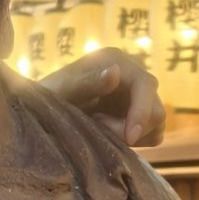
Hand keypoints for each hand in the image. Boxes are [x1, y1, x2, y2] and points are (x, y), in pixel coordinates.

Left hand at [39, 46, 163, 146]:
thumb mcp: (62, 92)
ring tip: (100, 129)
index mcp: (115, 59)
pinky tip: (110, 135)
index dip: (141, 113)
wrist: (42, 111)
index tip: (128, 138)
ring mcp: (136, 92)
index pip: (146, 85)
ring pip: (156, 123)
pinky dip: (136, 139)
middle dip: (130, 127)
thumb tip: (116, 72)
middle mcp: (130, 72)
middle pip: (156, 108)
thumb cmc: (47, 98)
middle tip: (99, 129)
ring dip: (131, 134)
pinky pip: (152, 132)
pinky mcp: (137, 111)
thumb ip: (87, 82)